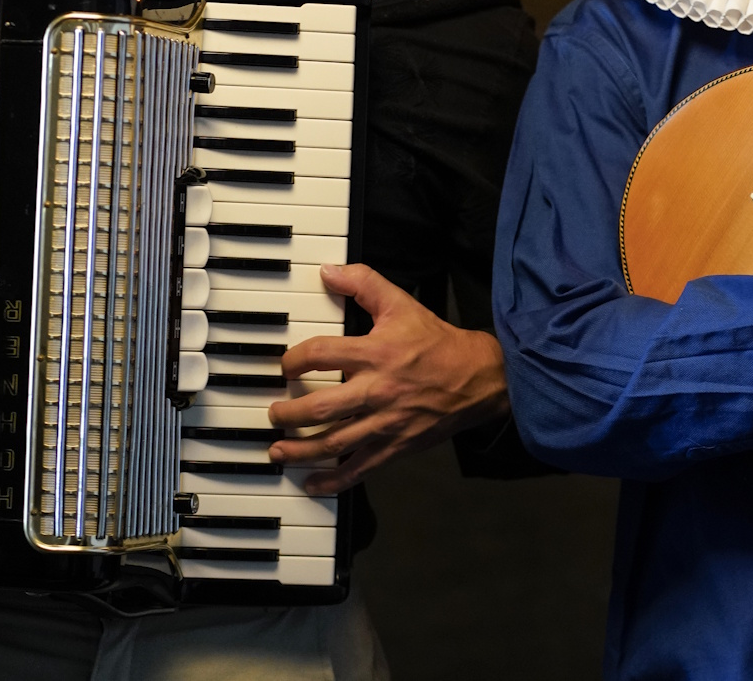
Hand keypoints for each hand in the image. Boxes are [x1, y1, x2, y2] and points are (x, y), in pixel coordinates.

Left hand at [266, 264, 509, 494]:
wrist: (479, 378)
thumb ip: (363, 283)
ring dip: (301, 449)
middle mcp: (377, 391)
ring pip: (334, 443)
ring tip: (278, 449)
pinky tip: (312, 482)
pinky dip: (333, 479)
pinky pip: (360, 468)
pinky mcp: (396, 447)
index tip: (285, 366)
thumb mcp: (400, 304)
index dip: (294, 360)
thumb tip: (329, 271)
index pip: (321, 355)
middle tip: (273, 412)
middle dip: (289, 412)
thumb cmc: (437, 343)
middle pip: (321, 407)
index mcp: (376, 354)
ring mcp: (386, 423)